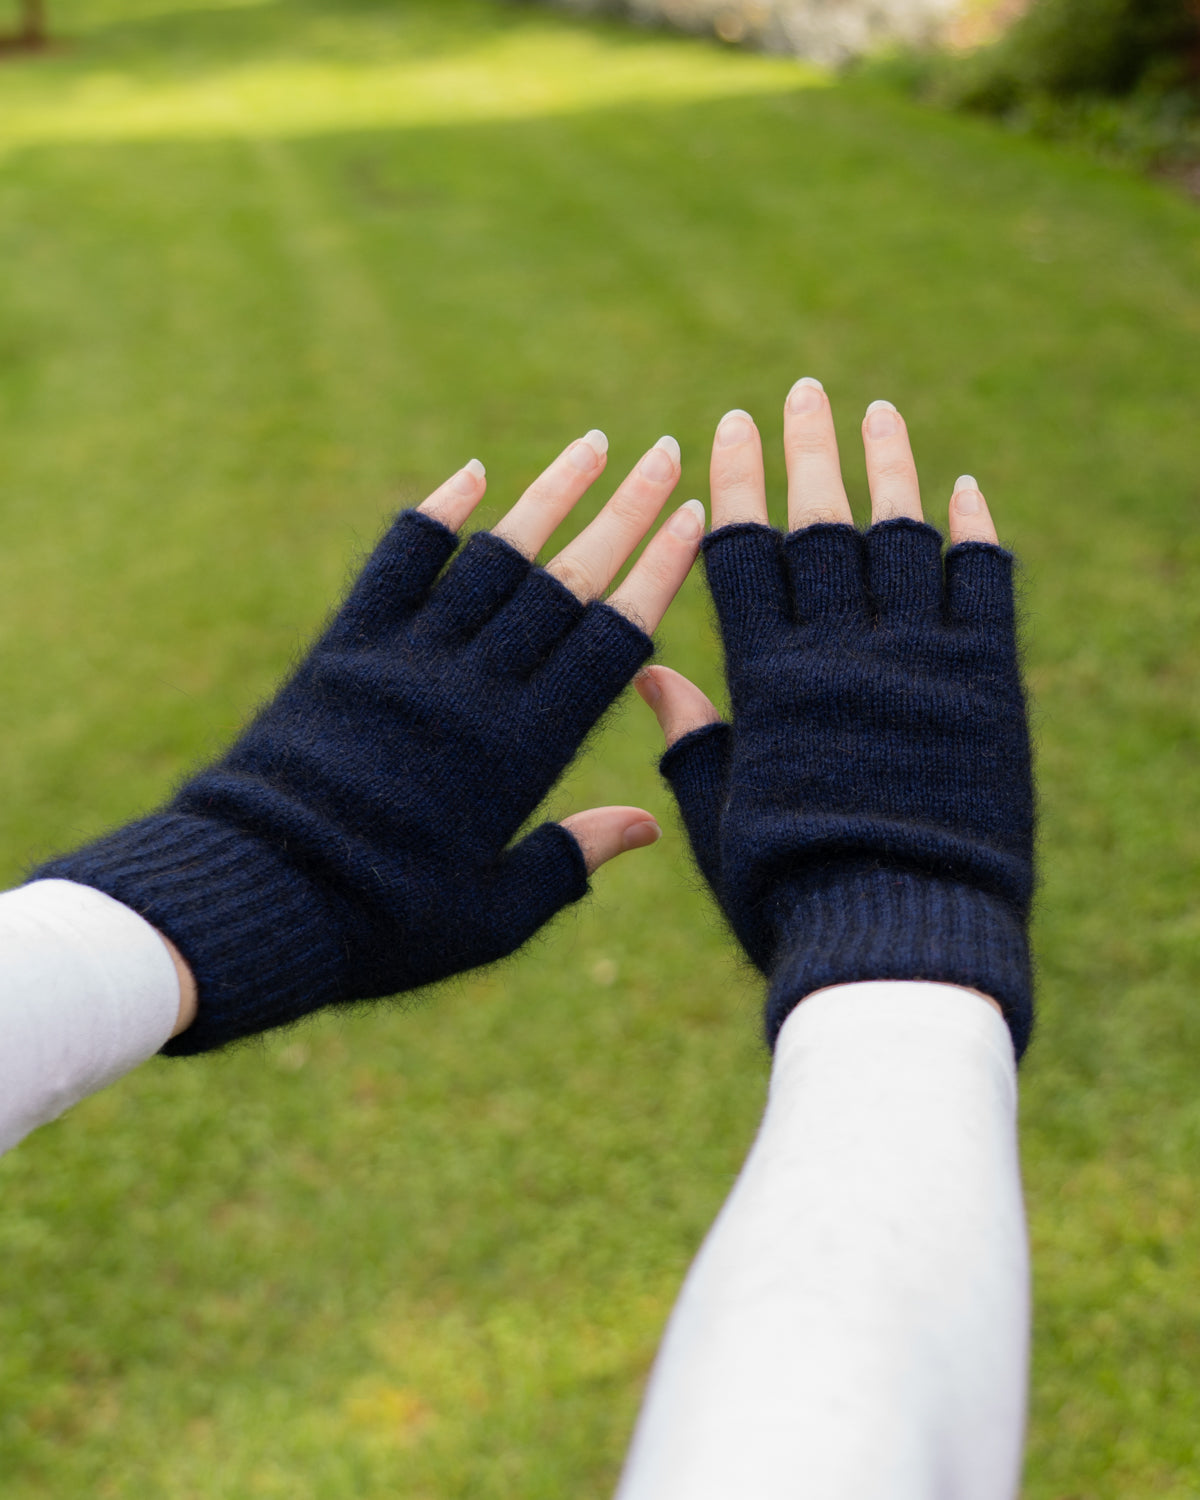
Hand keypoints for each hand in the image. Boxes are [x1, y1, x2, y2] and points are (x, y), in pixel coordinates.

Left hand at [40, 431, 704, 1050]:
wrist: (258, 894)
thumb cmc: (382, 922)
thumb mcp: (492, 915)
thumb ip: (569, 861)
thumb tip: (647, 825)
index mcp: (526, 748)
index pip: (610, 640)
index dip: (658, 576)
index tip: (691, 522)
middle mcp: (476, 687)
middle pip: (567, 581)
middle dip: (625, 513)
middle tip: (666, 454)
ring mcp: (409, 658)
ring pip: (494, 557)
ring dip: (549, 496)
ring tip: (593, 445)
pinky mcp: (347, 648)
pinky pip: (399, 563)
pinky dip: (436, 515)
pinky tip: (472, 474)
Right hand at [637, 382, 1034, 1055]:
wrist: (900, 937)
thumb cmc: (794, 894)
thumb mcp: (722, 821)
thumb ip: (692, 741)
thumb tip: (648, 674)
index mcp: (769, 680)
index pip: (743, 553)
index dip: (736, 485)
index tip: (729, 429)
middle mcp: (842, 650)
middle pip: (822, 521)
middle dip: (808, 449)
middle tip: (803, 391)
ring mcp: (920, 658)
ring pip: (902, 533)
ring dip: (890, 466)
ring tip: (878, 412)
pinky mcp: (986, 681)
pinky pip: (985, 583)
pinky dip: (976, 532)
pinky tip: (966, 491)